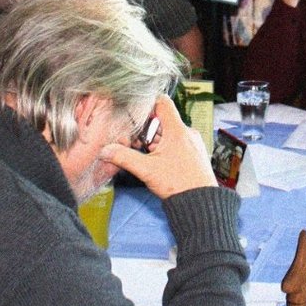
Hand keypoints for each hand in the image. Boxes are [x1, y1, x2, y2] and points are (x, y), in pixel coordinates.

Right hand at [99, 95, 215, 200]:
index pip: (163, 103)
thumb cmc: (179, 184)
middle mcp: (187, 133)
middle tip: (136, 142)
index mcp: (177, 130)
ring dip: (156, 142)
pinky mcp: (194, 154)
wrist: (200, 203)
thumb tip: (106, 151)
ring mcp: (192, 144)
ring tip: (146, 155)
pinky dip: (165, 149)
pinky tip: (158, 162)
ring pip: (169, 134)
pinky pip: (177, 144)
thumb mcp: (146, 170)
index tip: (137, 117)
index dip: (148, 106)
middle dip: (148, 131)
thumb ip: (124, 157)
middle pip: (163, 121)